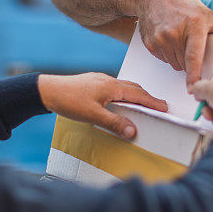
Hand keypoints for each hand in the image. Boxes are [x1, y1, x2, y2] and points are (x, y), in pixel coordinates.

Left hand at [37, 73, 166, 138]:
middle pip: (134, 88)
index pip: (138, 95)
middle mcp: (108, 80)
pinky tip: (119, 100)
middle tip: (159, 106)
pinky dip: (124, 93)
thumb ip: (114, 123)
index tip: (165, 107)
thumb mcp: (93, 115)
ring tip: (143, 103)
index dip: (153, 102)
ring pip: (124, 86)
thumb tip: (133, 131)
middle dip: (148, 97)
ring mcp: (100, 80)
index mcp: (112, 86)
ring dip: (136, 94)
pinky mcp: (92, 83)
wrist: (47, 90)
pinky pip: (114, 87)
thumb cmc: (68, 101)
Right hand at [137, 0, 212, 87]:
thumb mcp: (207, 14)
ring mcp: (160, 39)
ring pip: (174, 64)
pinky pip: (163, 59)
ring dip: (178, 59)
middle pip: (185, 64)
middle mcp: (174, 33)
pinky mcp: (150, 43)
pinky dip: (167, 54)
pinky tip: (168, 39)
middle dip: (190, 62)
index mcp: (193, 25)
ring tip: (179, 40)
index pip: (194, 55)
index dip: (194, 74)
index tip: (194, 87)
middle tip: (191, 45)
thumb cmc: (183, 4)